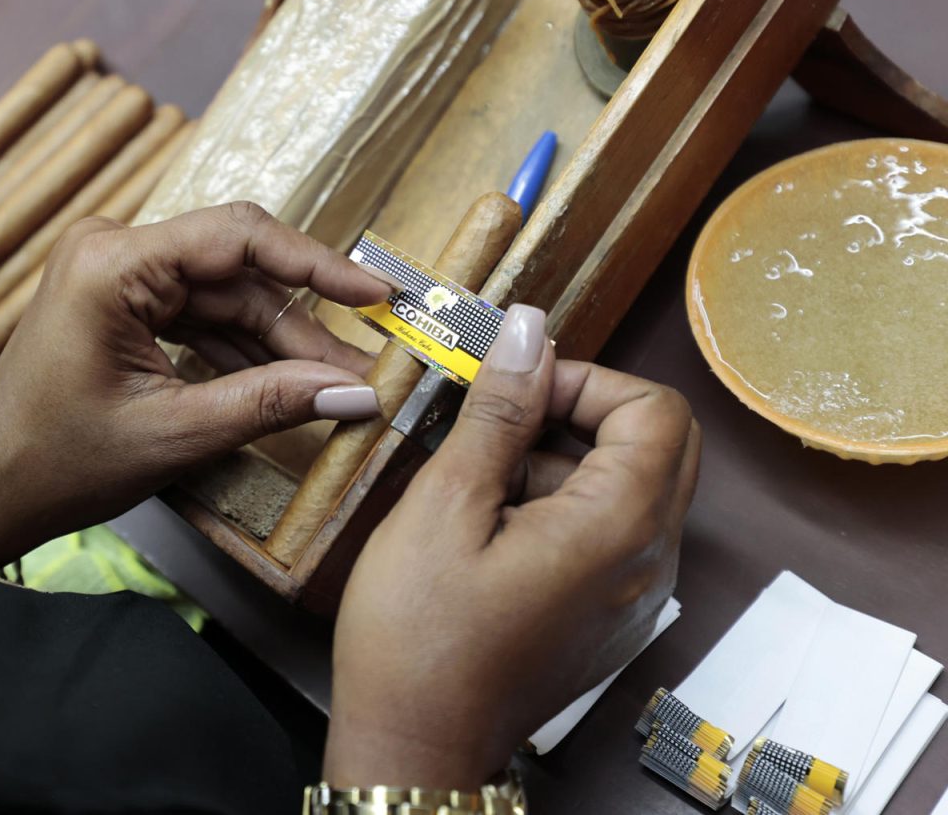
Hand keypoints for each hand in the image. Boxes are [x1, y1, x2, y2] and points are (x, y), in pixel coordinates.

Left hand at [0, 202, 394, 564]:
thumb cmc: (60, 463)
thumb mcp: (175, 434)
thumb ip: (270, 403)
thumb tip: (357, 392)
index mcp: (111, 265)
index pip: (237, 237)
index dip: (317, 265)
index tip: (377, 292)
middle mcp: (112, 249)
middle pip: (236, 271)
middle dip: (301, 324)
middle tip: (365, 365)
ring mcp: (114, 272)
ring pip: (223, 295)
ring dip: (277, 342)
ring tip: (338, 385)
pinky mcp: (120, 298)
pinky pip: (197, 312)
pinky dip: (240, 349)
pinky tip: (288, 382)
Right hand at [324, 304, 698, 787]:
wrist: (415, 744)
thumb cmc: (418, 636)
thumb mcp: (446, 505)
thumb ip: (499, 412)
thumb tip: (529, 330)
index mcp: (619, 528)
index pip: (656, 408)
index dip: (585, 380)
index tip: (514, 390)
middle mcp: (649, 562)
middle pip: (659, 443)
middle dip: (581, 412)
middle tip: (502, 421)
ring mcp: (636, 595)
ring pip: (632, 485)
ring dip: (563, 460)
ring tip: (476, 486)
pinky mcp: (611, 616)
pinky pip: (611, 532)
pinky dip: (561, 505)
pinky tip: (489, 528)